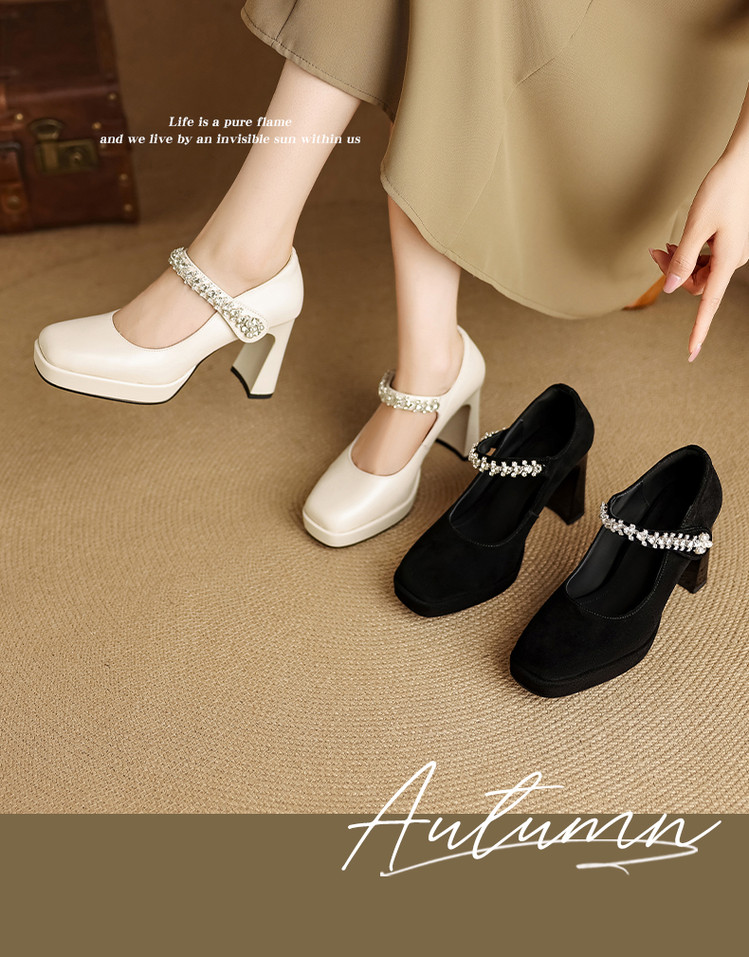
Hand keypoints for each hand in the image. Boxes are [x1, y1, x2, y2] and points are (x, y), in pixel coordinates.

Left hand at [648, 149, 748, 360]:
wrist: (743, 163)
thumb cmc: (723, 190)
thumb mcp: (697, 225)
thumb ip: (684, 259)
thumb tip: (673, 288)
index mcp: (728, 260)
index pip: (709, 305)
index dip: (698, 330)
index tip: (691, 352)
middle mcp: (733, 260)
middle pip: (696, 284)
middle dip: (674, 273)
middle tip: (656, 252)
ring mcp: (733, 251)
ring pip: (699, 270)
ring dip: (679, 262)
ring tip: (664, 246)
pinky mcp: (731, 241)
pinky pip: (706, 258)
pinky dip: (690, 253)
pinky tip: (679, 242)